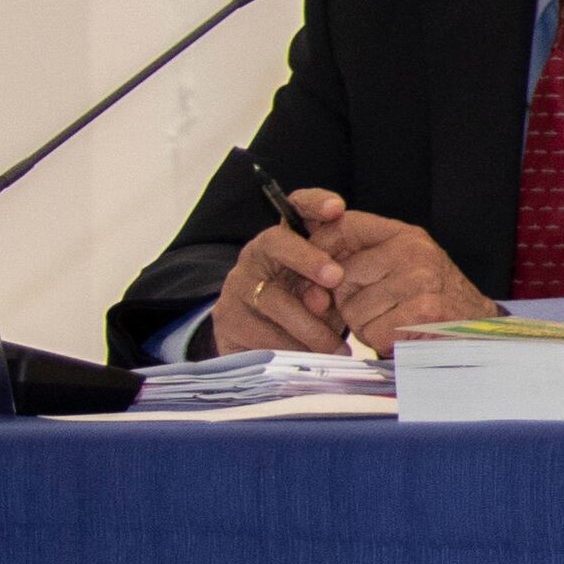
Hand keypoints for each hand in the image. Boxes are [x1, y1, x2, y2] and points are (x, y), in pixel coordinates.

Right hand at [212, 218, 352, 353]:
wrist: (258, 343)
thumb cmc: (307, 309)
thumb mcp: (326, 291)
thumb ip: (333, 280)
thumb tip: (337, 282)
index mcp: (287, 241)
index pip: (296, 208)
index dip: (314, 203)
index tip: (337, 208)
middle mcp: (256, 257)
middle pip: (275, 244)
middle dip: (308, 258)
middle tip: (336, 277)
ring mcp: (236, 288)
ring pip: (271, 299)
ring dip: (308, 324)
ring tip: (337, 347)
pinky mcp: (226, 321)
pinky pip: (259, 334)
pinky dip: (290, 348)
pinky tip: (311, 360)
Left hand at [288, 190, 488, 352]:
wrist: (481, 331)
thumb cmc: (432, 302)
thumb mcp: (400, 269)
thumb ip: (357, 265)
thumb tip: (309, 289)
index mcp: (403, 235)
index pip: (341, 226)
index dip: (318, 250)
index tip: (321, 276)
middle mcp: (412, 250)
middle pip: (341, 277)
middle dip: (349, 302)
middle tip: (379, 310)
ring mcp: (420, 279)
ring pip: (353, 310)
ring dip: (367, 326)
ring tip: (395, 323)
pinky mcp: (425, 310)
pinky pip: (373, 332)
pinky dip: (383, 342)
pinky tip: (403, 336)